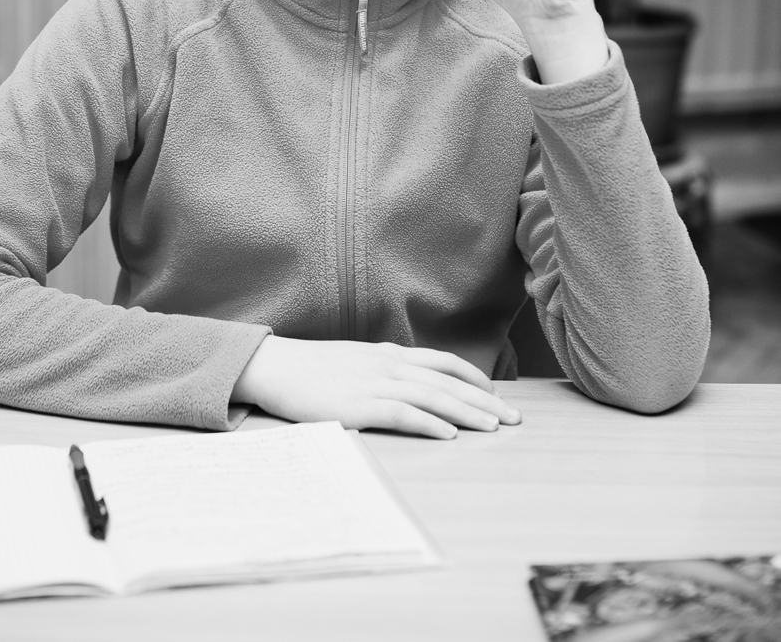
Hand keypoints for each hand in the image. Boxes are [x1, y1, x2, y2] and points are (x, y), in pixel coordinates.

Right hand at [231, 336, 520, 438]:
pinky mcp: (359, 405)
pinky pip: (402, 414)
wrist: (276, 366)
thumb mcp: (356, 360)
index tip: (497, 395)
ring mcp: (374, 383)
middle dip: (484, 401)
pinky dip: (428, 424)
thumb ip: (383, 368)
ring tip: (492, 429)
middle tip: (514, 419)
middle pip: (447, 381)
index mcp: (389, 353)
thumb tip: (409, 380)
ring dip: (466, 413)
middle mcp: (388, 364)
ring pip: (432, 397)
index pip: (443, 361)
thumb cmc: (313, 368)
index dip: (474, 378)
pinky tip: (448, 435)